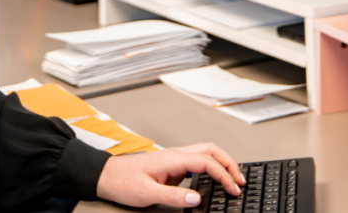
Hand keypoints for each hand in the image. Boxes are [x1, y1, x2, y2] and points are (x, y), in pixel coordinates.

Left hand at [96, 143, 243, 207]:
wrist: (107, 175)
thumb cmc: (123, 181)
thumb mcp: (147, 193)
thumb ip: (174, 195)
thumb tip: (197, 198)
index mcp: (172, 158)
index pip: (207, 162)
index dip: (224, 175)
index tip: (233, 189)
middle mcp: (175, 154)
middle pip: (211, 150)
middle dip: (229, 163)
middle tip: (240, 181)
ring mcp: (174, 157)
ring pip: (205, 152)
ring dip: (222, 162)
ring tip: (233, 178)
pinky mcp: (172, 164)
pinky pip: (197, 160)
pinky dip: (212, 165)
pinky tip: (214, 177)